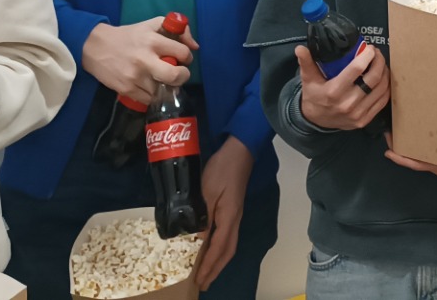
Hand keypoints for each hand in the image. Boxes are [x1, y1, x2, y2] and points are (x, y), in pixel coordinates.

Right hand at [83, 18, 194, 102]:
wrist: (95, 47)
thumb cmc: (128, 35)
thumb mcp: (152, 25)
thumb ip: (177, 31)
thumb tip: (195, 46)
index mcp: (152, 41)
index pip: (183, 52)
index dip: (187, 56)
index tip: (182, 58)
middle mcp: (144, 60)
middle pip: (176, 76)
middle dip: (183, 76)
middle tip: (178, 73)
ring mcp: (135, 77)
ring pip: (163, 90)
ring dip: (165, 86)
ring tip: (160, 78)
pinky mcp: (126, 90)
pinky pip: (149, 99)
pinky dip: (153, 94)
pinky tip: (149, 85)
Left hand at [194, 137, 251, 289]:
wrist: (239, 151)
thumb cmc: (222, 169)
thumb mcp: (207, 191)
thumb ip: (203, 216)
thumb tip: (197, 239)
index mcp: (229, 217)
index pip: (219, 247)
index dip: (209, 265)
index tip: (200, 280)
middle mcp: (234, 220)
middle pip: (228, 251)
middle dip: (216, 269)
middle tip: (203, 284)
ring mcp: (234, 215)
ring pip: (228, 245)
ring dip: (218, 261)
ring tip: (206, 273)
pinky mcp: (231, 210)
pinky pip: (226, 236)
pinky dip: (218, 249)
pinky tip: (209, 250)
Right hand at [294, 43, 389, 129]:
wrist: (315, 121)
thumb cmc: (314, 96)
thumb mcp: (308, 79)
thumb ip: (306, 62)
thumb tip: (300, 48)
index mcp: (334, 91)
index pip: (356, 69)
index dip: (367, 55)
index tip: (369, 48)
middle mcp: (348, 104)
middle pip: (373, 78)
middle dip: (379, 61)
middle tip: (377, 53)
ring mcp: (358, 114)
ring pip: (381, 89)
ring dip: (385, 73)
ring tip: (381, 64)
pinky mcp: (365, 120)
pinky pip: (382, 101)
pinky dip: (386, 88)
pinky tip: (383, 78)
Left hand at [384, 126, 436, 190]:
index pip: (419, 164)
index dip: (402, 159)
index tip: (388, 151)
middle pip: (415, 159)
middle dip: (401, 148)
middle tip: (390, 131)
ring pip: (422, 156)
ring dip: (411, 145)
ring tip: (403, 129)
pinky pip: (431, 154)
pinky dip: (423, 144)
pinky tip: (423, 133)